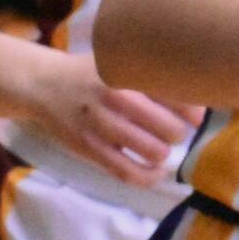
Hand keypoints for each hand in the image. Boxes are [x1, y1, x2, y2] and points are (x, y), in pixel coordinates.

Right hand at [22, 50, 199, 186]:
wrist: (42, 84)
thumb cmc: (92, 73)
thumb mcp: (118, 62)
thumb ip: (151, 74)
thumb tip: (195, 98)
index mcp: (128, 74)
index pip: (174, 95)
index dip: (193, 111)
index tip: (196, 117)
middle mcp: (116, 98)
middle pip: (169, 127)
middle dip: (177, 133)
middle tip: (173, 132)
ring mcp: (100, 125)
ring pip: (151, 150)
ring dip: (163, 153)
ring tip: (160, 148)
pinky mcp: (88, 147)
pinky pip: (125, 170)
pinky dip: (146, 176)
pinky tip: (155, 172)